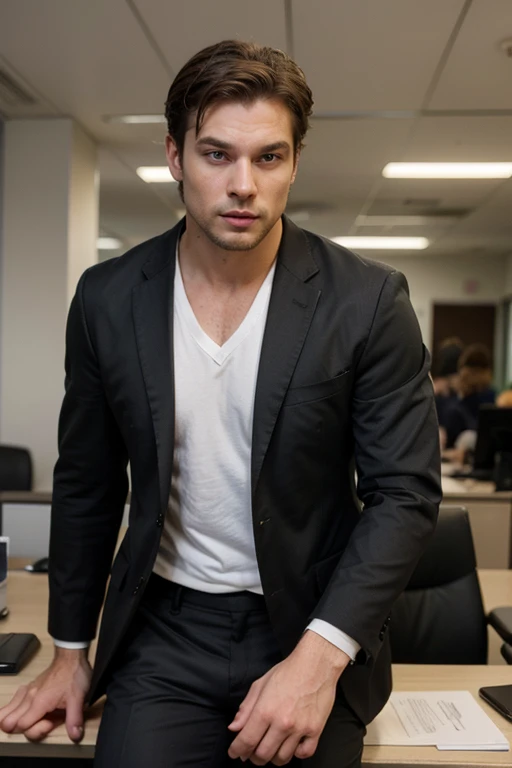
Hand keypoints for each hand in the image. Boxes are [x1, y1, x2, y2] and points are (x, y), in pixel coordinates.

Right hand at [0, 647, 91, 742]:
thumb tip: (75, 735)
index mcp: (38, 701)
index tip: (50, 723)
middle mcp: (28, 697)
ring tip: (37, 717)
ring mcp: (26, 692)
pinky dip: (15, 710)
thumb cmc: (73, 675)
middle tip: (44, 721)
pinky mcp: (27, 688)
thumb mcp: (78, 698)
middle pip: (9, 722)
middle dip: (23, 728)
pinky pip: (12, 703)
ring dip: (16, 720)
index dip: (36, 730)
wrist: (71, 657)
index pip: (22, 726)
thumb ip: (74, 719)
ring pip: (6, 712)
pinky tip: (30, 710)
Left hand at [227, 630, 349, 764]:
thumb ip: (246, 708)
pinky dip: (296, 754)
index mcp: (265, 710)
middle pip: (263, 754)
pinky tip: (292, 745)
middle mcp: (282, 723)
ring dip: (273, 757)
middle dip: (253, 757)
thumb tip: (234, 728)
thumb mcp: (260, 684)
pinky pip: (305, 754)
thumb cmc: (288, 671)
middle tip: (252, 752)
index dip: (237, 750)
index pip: (246, 740)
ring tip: (271, 748)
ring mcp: (300, 728)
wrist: (316, 664)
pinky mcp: (316, 730)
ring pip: (282, 758)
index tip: (234, 753)